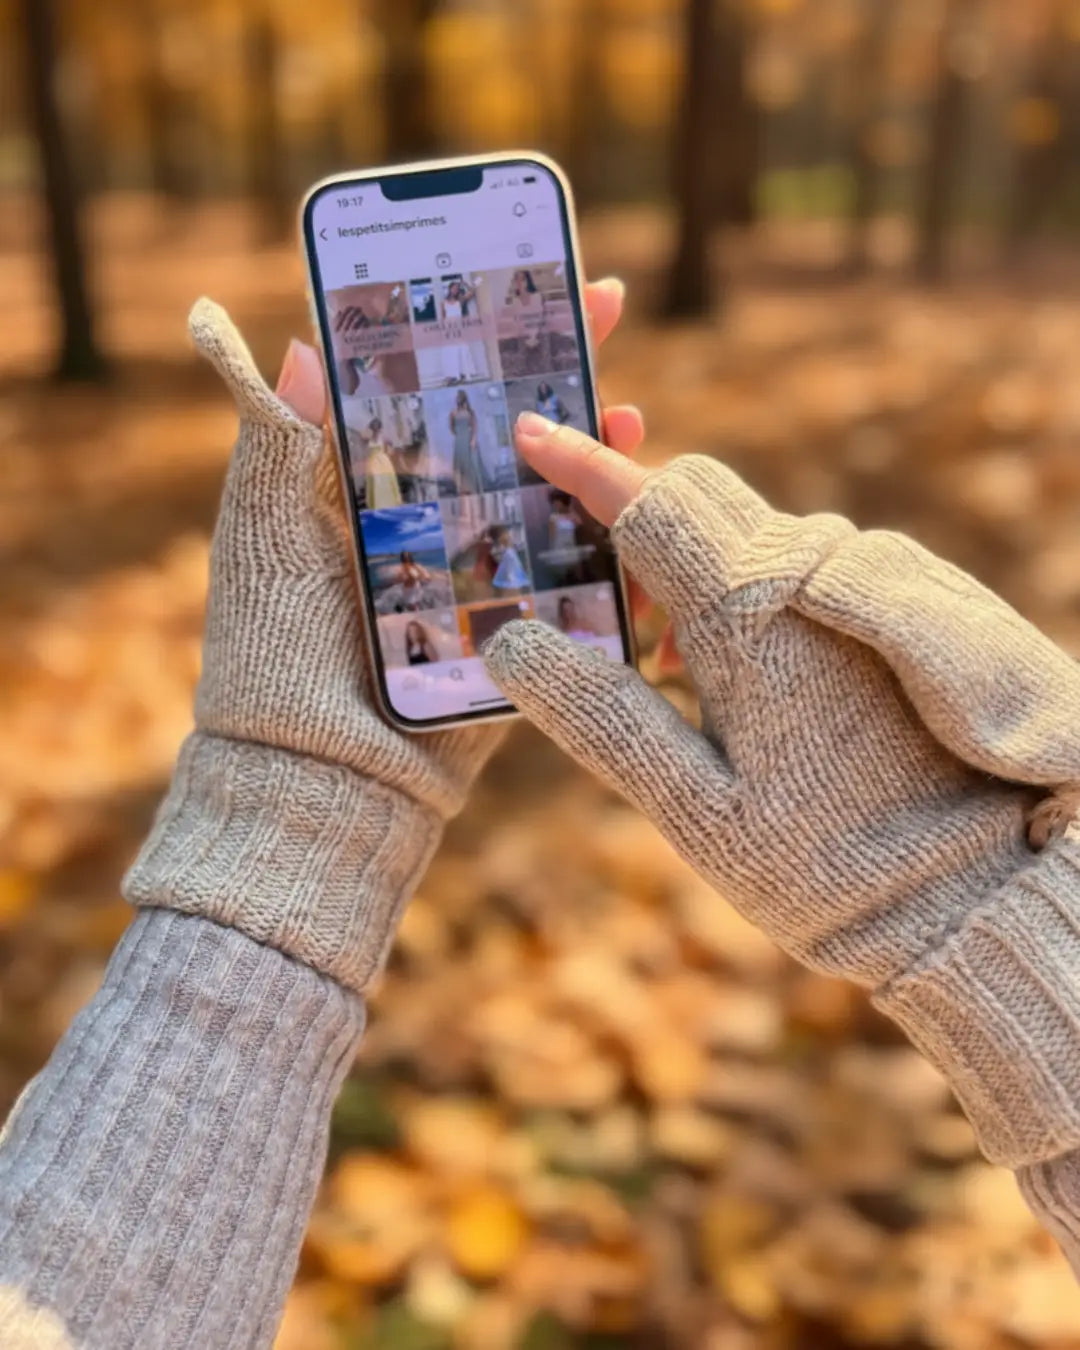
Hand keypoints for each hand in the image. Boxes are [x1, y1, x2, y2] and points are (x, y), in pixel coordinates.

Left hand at [125, 282, 637, 994]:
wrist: (315, 783)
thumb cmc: (272, 659)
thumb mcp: (265, 539)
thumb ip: (281, 445)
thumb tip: (307, 343)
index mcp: (372, 493)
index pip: (435, 392)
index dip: (477, 335)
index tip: (520, 274)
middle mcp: (434, 528)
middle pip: (509, 434)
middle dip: (557, 374)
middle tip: (603, 312)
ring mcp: (484, 583)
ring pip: (554, 502)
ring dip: (598, 455)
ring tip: (631, 416)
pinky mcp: (524, 639)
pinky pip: (576, 587)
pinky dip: (616, 553)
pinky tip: (645, 520)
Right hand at [484, 417, 1079, 1167]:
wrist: (966, 885)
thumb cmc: (822, 863)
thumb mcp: (692, 807)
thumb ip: (598, 717)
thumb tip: (509, 639)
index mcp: (747, 616)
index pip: (647, 504)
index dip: (582, 465)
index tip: (533, 433)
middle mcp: (806, 577)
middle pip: (698, 491)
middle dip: (633, 511)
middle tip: (599, 591)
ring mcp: (854, 584)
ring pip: (746, 522)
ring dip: (688, 557)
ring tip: (664, 655)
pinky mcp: (887, 605)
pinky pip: (791, 556)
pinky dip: (741, 579)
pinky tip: (730, 665)